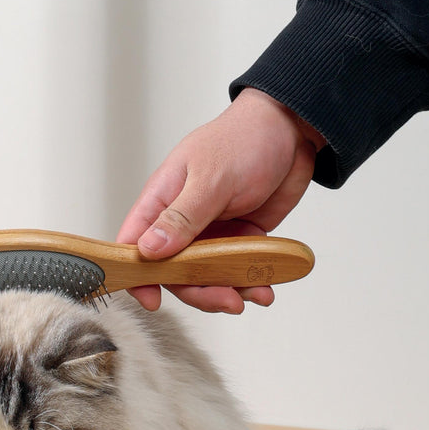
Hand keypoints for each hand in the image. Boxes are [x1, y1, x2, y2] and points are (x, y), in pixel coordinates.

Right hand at [117, 88, 324, 312]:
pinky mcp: (239, 238)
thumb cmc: (245, 139)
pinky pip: (237, 270)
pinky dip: (250, 282)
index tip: (152, 299)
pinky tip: (265, 288)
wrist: (293, 129)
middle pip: (175, 271)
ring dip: (228, 291)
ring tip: (254, 295)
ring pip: (207, 276)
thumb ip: (182, 217)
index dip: (138, 275)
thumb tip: (148, 249)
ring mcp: (211, 232)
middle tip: (227, 299)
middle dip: (199, 290)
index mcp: (163, 200)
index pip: (135, 244)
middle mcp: (182, 221)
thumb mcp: (211, 178)